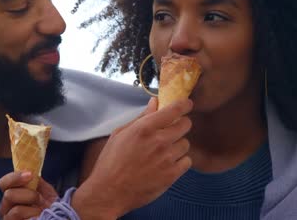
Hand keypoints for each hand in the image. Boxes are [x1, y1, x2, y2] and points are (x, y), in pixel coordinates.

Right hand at [0, 171, 58, 219]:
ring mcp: (9, 218)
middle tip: (39, 198)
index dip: (15, 177)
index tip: (30, 174)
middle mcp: (6, 207)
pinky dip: (33, 215)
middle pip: (8, 195)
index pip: (4, 183)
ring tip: (41, 209)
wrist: (56, 216)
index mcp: (11, 194)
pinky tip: (38, 216)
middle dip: (28, 194)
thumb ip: (35, 179)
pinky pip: (21, 219)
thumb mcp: (44, 189)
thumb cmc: (49, 205)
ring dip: (33, 208)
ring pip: (16, 210)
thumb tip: (30, 168)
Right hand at [72, 97, 192, 218]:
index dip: (184, 105)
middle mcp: (159, 141)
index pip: (174, 110)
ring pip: (186, 144)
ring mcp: (167, 158)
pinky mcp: (171, 175)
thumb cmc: (111, 162)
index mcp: (144, 128)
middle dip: (181, 124)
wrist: (109, 192)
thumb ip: (141, 117)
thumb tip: (155, 103)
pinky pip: (187, 161)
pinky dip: (180, 161)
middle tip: (173, 129)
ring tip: (164, 152)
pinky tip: (167, 164)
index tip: (186, 104)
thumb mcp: (120, 134)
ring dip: (178, 145)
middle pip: (185, 125)